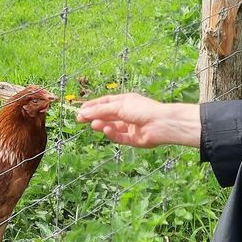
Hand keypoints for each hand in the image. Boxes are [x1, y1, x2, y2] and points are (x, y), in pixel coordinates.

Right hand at [76, 93, 200, 148]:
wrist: (161, 123)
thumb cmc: (142, 109)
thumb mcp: (119, 106)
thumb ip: (101, 111)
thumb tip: (84, 112)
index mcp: (126, 101)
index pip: (106, 103)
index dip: (93, 106)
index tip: (81, 110)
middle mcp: (128, 113)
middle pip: (107, 115)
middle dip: (94, 117)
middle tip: (80, 120)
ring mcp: (130, 127)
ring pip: (112, 127)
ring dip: (102, 126)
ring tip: (94, 125)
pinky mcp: (133, 139)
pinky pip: (119, 137)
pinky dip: (112, 134)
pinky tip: (106, 131)